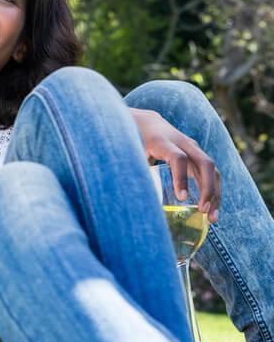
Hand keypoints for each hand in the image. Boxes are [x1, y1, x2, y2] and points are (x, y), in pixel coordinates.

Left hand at [130, 107, 220, 222]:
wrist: (145, 122)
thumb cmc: (132, 140)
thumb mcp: (126, 152)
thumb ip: (126, 169)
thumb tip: (127, 199)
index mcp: (162, 141)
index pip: (178, 158)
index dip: (181, 177)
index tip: (181, 198)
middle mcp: (182, 143)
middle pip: (204, 163)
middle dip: (208, 188)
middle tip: (204, 211)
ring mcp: (193, 148)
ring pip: (212, 170)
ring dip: (215, 193)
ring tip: (212, 218)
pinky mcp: (196, 156)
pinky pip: (210, 173)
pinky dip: (213, 191)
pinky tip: (211, 210)